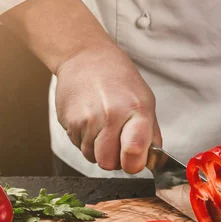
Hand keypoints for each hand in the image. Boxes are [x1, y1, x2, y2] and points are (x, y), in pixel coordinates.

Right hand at [55, 43, 160, 173]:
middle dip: (114, 160)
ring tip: (102, 127)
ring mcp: (87, 119)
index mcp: (136, 111)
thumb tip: (152, 159)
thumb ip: (150, 133)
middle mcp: (111, 116)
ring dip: (98, 149)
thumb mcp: (145, 101)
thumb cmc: (120, 79)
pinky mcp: (68, 121)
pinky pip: (78, 146)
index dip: (134, 164)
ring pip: (91, 157)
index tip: (134, 160)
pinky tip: (90, 121)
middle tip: (117, 144)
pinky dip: (85, 140)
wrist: (86, 57)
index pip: (134, 152)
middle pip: (108, 163)